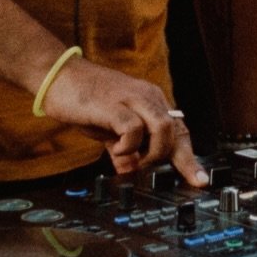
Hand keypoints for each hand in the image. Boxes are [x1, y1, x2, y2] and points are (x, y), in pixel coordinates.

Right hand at [41, 57, 207, 186]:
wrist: (58, 76)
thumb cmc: (84, 100)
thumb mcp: (109, 128)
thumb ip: (122, 149)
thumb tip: (131, 173)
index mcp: (150, 101)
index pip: (179, 130)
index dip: (189, 157)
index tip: (198, 180)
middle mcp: (147, 97)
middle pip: (177, 131)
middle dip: (181, 161)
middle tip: (172, 180)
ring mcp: (132, 99)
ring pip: (163, 128)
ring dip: (154, 153)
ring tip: (136, 162)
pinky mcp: (113, 105)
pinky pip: (133, 128)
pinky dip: (130, 146)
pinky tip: (119, 151)